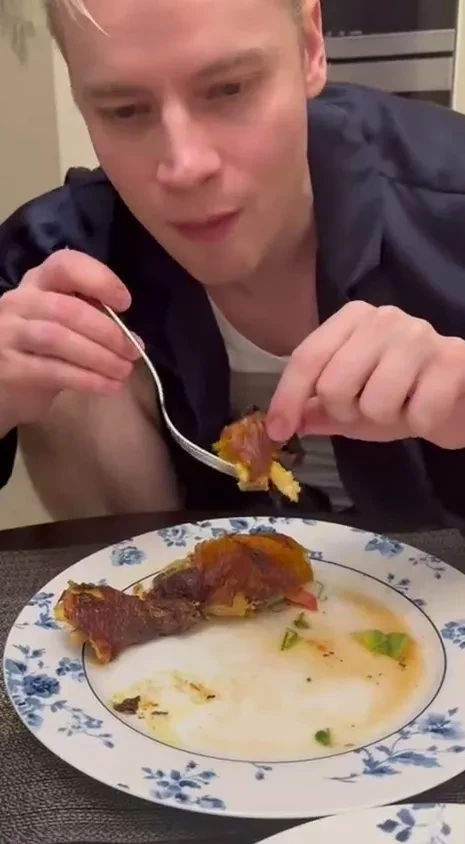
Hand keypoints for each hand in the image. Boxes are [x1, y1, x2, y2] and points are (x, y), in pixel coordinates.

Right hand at [0, 249, 139, 428]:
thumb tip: (133, 338)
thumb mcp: (63, 326)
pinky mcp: (8, 366)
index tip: (125, 303)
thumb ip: (91, 320)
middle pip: (68, 309)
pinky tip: (108, 387)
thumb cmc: (40, 351)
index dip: (99, 279)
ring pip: (59, 338)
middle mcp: (19, 301)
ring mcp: (8, 333)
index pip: (65, 264)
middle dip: (108, 332)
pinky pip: (53, 370)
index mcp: (37, 282)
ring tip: (123, 371)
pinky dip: (87, 379)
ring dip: (100, 357)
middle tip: (133, 352)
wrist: (3, 386)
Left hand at [267, 301, 464, 449]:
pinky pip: (417, 413)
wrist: (462, 396)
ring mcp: (420, 335)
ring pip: (375, 403)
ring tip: (403, 407)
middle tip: (369, 410)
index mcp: (353, 318)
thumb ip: (318, 409)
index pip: (307, 357)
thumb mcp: (354, 403)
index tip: (278, 432)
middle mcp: (384, 318)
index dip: (287, 398)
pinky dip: (420, 424)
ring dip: (386, 420)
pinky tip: (429, 408)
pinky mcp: (454, 360)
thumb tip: (282, 422)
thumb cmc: (405, 394)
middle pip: (334, 385)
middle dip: (346, 413)